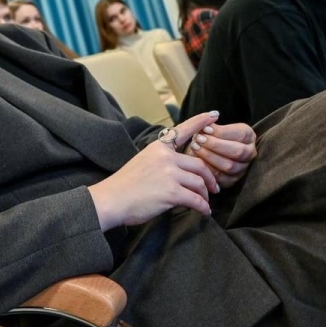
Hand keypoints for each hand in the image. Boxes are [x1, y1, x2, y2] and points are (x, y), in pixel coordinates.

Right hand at [88, 112, 220, 229]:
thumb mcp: (143, 162)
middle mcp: (166, 157)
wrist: (111, 200)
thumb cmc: (125, 186)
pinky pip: (195, 199)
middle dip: (210, 178)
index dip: (200, 121)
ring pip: (199, 183)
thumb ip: (163, 162)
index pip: (183, 131)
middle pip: (199, 164)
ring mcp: (170, 174)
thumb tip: (180, 171)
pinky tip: (204, 211)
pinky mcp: (172, 192)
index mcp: (158, 148)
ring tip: (205, 202)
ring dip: (205, 194)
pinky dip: (203, 207)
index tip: (214, 114)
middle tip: (214, 188)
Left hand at [186, 122, 256, 189]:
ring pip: (229, 166)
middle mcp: (250, 153)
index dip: (222, 132)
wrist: (206, 151)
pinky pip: (221, 178)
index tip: (205, 129)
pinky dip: (208, 169)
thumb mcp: (212, 128)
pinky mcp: (231, 181)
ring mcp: (242, 169)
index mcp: (248, 136)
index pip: (240, 134)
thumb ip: (209, 127)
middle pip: (237, 151)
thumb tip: (204, 125)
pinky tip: (196, 161)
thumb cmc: (209, 136)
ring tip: (195, 147)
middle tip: (198, 139)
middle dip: (216, 145)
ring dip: (210, 157)